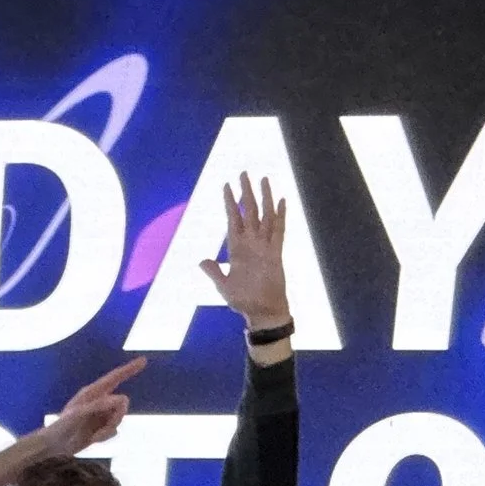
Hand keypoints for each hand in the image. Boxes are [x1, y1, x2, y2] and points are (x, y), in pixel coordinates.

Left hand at [34, 358, 144, 458]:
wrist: (55, 447)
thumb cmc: (63, 427)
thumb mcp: (80, 414)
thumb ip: (100, 405)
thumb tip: (122, 400)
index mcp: (92, 392)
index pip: (114, 377)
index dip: (129, 369)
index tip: (143, 360)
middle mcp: (99, 401)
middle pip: (122, 403)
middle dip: (117, 415)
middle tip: (105, 426)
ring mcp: (101, 414)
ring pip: (119, 418)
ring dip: (109, 429)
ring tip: (94, 436)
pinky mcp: (101, 427)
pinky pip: (114, 430)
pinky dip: (106, 436)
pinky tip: (93, 440)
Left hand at [196, 174, 290, 328]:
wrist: (262, 312)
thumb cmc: (243, 301)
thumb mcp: (223, 286)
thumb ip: (214, 272)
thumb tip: (202, 261)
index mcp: (236, 249)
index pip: (233, 219)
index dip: (230, 203)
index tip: (226, 186)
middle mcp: (251, 243)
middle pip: (249, 211)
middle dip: (246, 192)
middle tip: (244, 173)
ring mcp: (264, 246)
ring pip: (265, 215)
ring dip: (264, 197)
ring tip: (264, 179)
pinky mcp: (276, 253)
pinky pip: (279, 230)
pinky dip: (280, 215)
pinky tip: (282, 201)